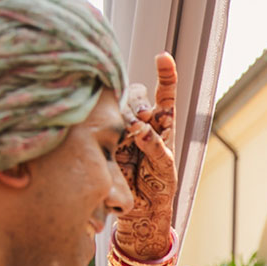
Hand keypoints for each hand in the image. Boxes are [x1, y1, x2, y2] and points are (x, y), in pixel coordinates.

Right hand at [112, 52, 178, 261]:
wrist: (138, 208)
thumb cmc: (158, 186)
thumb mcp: (164, 169)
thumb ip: (156, 148)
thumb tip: (141, 130)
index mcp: (162, 122)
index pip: (164, 93)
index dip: (165, 74)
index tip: (163, 57)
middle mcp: (139, 120)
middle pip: (135, 94)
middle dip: (137, 101)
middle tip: (142, 120)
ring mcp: (119, 127)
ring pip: (117, 106)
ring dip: (123, 113)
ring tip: (130, 132)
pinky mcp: (103, 138)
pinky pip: (100, 123)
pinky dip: (104, 122)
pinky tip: (106, 126)